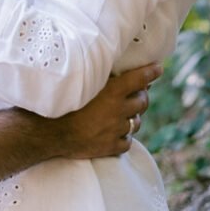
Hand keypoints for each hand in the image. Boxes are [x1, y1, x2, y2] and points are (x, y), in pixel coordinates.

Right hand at [43, 62, 160, 158]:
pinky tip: (116, 131)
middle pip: (142, 102)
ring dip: (133, 116)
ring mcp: (116, 130)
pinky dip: (124, 135)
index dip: (151, 72)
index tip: (159, 68)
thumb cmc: (63, 100)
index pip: (139, 79)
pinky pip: (127, 141)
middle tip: (138, 91)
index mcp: (113, 91)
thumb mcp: (82, 81)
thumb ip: (98, 74)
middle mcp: (118, 110)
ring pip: (136, 122)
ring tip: (124, 112)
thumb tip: (107, 63)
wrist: (50, 131)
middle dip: (142, 95)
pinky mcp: (111, 147)